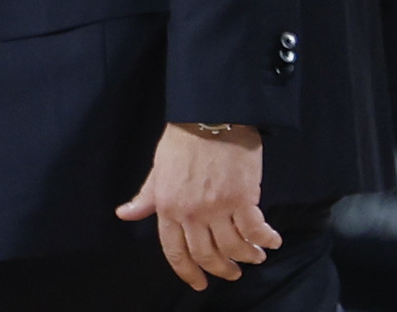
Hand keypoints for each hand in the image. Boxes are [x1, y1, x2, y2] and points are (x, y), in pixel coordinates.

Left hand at [117, 124, 277, 290]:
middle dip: (222, 270)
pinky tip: (272, 242)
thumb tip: (125, 214)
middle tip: (233, 274)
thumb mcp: (158, 169)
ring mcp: (218, 207)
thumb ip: (146, 197)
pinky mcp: (243, 196)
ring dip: (246, 257)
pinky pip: (255, 228)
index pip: (175, 252)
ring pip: (232, 247)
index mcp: (168, 208)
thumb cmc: (184, 138)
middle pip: (207, 255)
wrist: (212, 113)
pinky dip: (265, 239)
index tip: (200, 283)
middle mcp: (191, 214)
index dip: (188, 272)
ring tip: (255, 258)